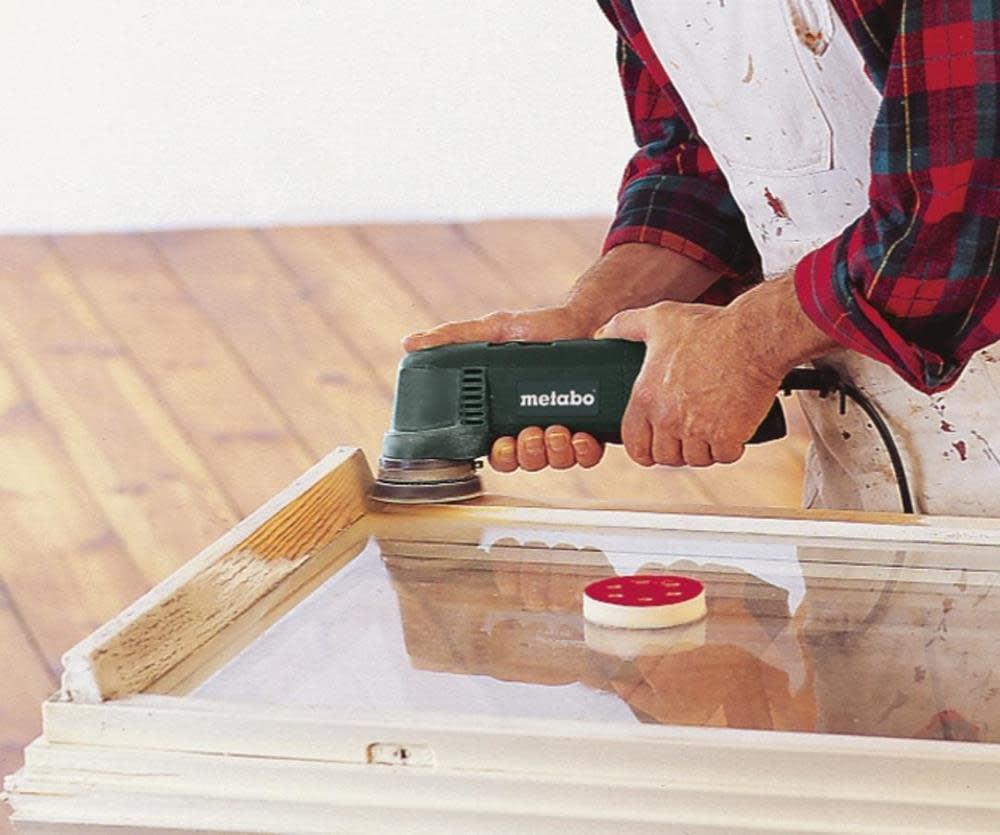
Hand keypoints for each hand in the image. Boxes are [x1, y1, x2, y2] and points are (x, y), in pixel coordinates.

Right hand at [403, 306, 605, 471]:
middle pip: (525, 462)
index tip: (501, 444)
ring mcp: (563, 427)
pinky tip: (579, 434)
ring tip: (555, 429)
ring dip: (552, 451)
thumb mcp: (491, 333)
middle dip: (526, 454)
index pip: (498, 451)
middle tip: (529, 434)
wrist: (584, 321)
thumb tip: (409, 343)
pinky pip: (586, 455)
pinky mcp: (591, 426)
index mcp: (508, 413)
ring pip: (554, 461)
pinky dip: (583, 450)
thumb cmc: (538, 328)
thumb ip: (452, 339)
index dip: (500, 456)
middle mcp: (534, 425)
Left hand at [596, 272, 837, 467]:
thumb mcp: (658, 319)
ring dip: (703, 449)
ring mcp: (697, 429)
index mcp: (645, 398)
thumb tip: (600, 334)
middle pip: (665, 457)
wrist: (753, 336)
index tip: (656, 444)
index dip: (645, 448)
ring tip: (711, 428)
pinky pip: (724, 456)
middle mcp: (667, 418)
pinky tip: (732, 430)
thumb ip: (624, 326)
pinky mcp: (727, 436)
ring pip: (696, 459)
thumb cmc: (708, 327)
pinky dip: (729, 447)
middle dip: (677, 449)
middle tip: (688, 433)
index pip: (634, 445)